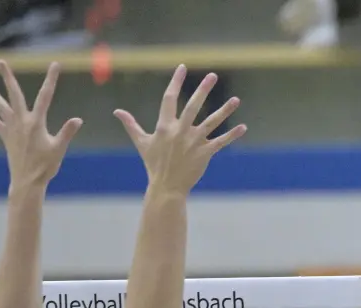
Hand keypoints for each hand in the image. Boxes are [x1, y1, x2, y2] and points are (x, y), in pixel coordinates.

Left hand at [0, 60, 82, 190]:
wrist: (27, 181)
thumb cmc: (46, 166)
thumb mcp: (59, 149)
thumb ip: (67, 132)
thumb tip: (78, 119)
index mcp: (36, 122)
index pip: (46, 96)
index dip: (51, 79)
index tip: (55, 65)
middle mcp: (21, 122)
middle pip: (14, 94)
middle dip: (7, 77)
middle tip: (0, 62)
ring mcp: (11, 129)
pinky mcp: (6, 137)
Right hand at [115, 66, 245, 197]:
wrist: (166, 186)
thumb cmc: (153, 164)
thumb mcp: (141, 142)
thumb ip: (131, 125)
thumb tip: (117, 111)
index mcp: (165, 126)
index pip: (169, 99)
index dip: (176, 82)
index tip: (183, 67)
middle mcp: (180, 131)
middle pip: (193, 106)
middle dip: (203, 90)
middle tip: (213, 75)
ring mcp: (194, 142)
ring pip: (212, 122)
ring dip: (224, 111)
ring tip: (236, 100)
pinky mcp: (205, 153)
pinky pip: (221, 141)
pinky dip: (232, 135)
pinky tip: (243, 127)